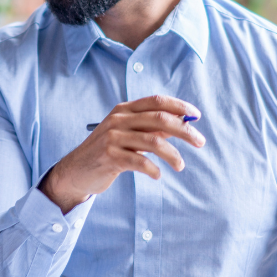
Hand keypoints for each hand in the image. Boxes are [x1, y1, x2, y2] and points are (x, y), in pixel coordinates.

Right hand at [39, 95, 203, 213]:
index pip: (156, 101)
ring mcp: (112, 138)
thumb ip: (151, 129)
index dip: (179, 107)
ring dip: (173, 155)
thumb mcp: (128, 135)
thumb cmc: (107, 152)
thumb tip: (182, 125)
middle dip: (184, 130)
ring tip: (180, 166)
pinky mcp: (109, 157)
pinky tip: (158, 175)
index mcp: (124, 110)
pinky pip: (140, 162)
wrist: (76, 171)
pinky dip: (153, 169)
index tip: (196, 116)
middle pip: (159, 119)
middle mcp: (118, 120)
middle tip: (200, 142)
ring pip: (153, 142)